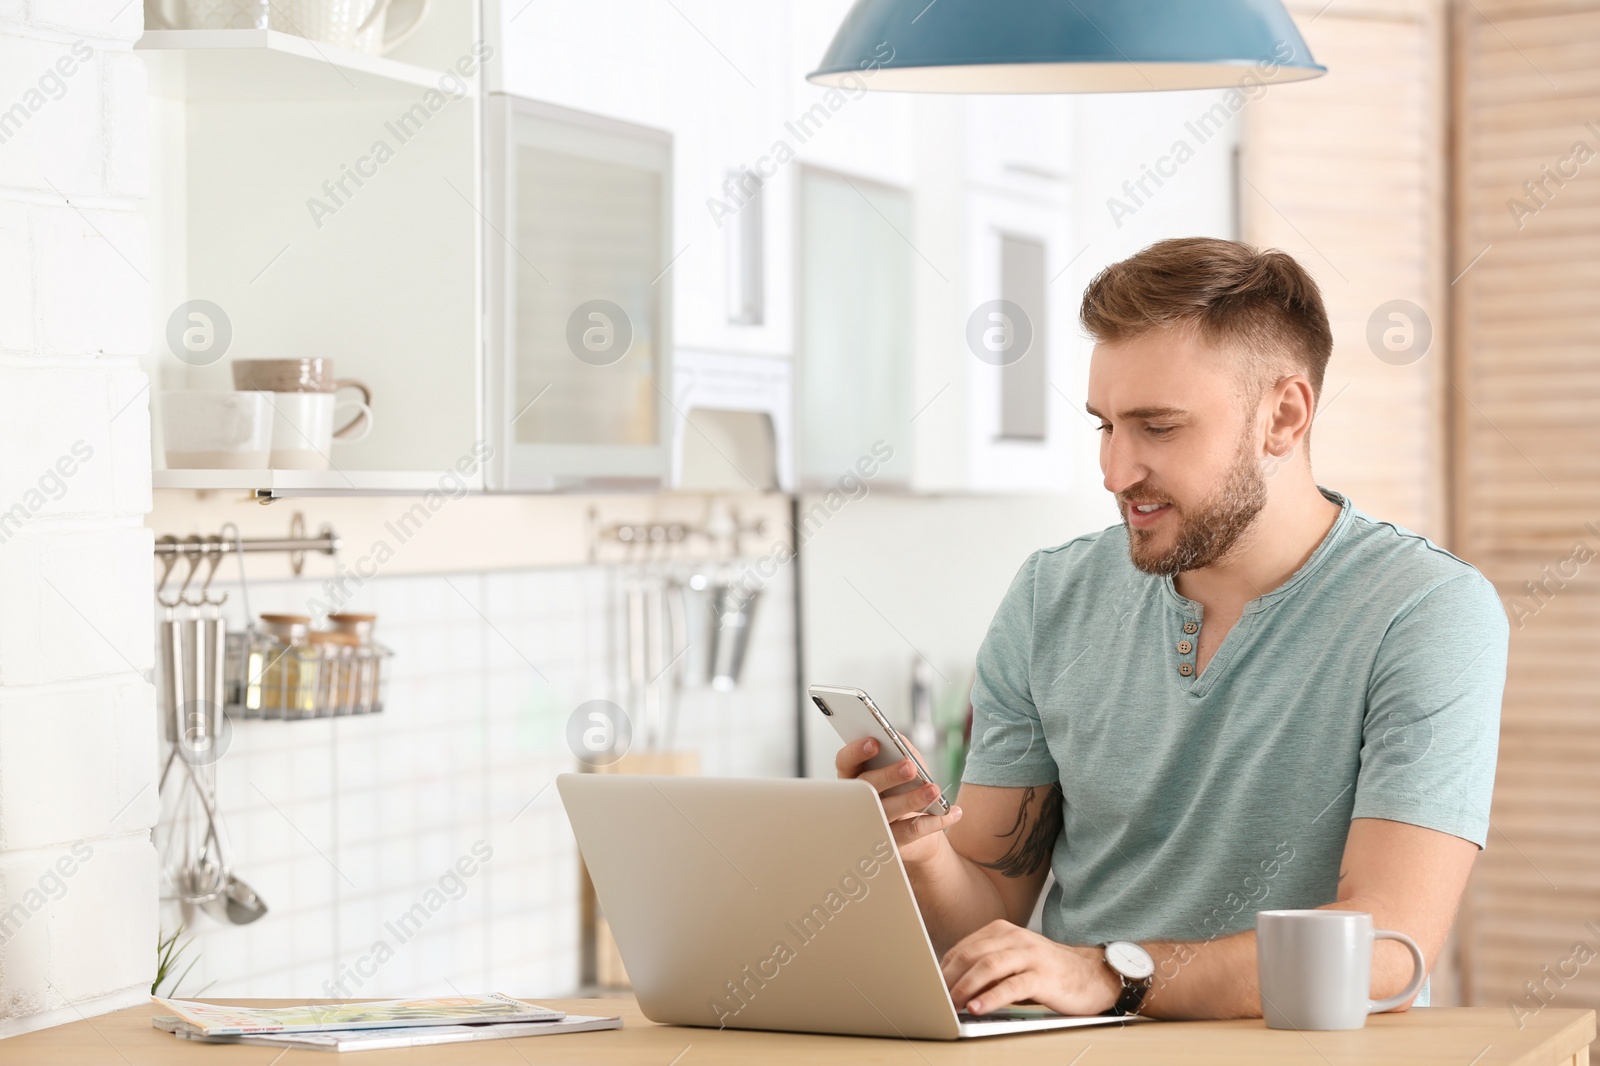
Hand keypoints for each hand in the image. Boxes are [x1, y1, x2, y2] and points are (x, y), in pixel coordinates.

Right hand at [835, 736, 961, 867]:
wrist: (918, 826)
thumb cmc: (905, 787)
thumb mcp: (902, 763)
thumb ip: (898, 748)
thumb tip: (897, 738)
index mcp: (856, 776)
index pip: (845, 762)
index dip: (856, 751)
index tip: (874, 742)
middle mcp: (858, 800)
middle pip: (866, 787)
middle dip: (888, 775)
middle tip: (911, 767)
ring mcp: (872, 824)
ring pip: (887, 811)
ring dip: (912, 800)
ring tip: (934, 790)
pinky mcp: (891, 843)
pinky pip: (912, 832)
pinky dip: (935, 822)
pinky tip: (953, 812)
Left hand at [941, 920, 1120, 1016]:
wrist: (1091, 974)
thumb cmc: (1047, 970)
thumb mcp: (1013, 961)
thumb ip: (987, 966)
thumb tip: (952, 985)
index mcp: (1002, 930)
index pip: (963, 948)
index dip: (944, 968)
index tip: (931, 987)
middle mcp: (1014, 938)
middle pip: (971, 954)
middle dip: (949, 977)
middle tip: (936, 997)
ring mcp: (1029, 954)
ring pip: (988, 967)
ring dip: (965, 986)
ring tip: (952, 1003)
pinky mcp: (1043, 975)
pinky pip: (1011, 986)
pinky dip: (990, 997)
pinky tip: (977, 1007)